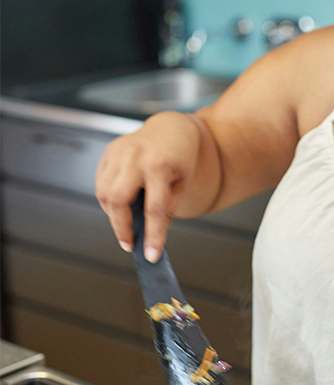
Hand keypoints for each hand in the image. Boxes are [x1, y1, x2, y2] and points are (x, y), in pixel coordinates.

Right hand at [95, 112, 209, 261]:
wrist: (172, 129)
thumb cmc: (180, 158)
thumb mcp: (182, 184)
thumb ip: (166, 208)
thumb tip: (150, 235)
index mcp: (159, 166)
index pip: (154, 209)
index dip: (152, 235)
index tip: (151, 255)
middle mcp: (135, 157)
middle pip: (118, 201)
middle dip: (121, 228)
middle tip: (129, 244)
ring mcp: (118, 153)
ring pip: (104, 194)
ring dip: (113, 216)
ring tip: (127, 225)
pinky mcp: (108, 153)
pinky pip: (101, 184)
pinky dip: (108, 200)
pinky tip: (120, 206)